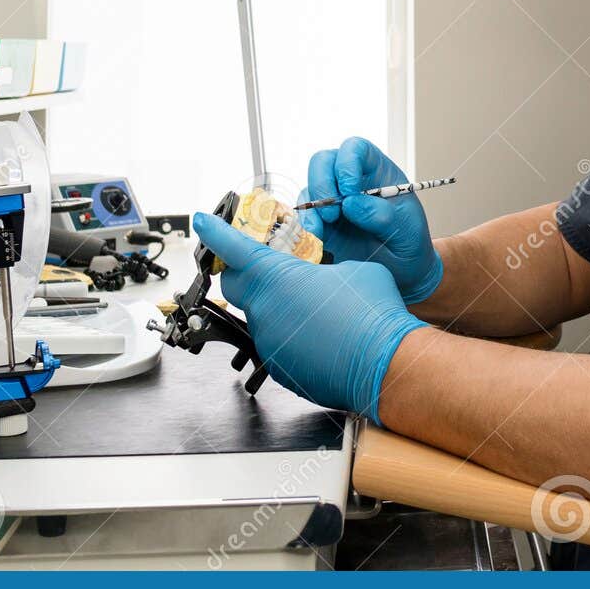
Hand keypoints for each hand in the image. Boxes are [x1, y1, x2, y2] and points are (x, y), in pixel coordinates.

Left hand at [193, 211, 426, 422]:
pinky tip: (317, 335)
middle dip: (246, 273)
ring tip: (311, 309)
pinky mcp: (279, 366)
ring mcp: (269, 340)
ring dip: (276, 306)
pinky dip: (289, 335)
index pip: (233, 247)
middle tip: (272, 269)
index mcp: (276, 276)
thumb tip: (320, 274)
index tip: (204, 222)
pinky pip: (274, 342)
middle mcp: (264, 309)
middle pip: (236, 284)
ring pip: (258, 316)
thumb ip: (322, 266)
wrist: (385, 362)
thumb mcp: (351, 268)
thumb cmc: (373, 314)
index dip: (215, 232)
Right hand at [297, 137, 443, 304]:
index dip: (347, 163)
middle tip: (332, 214)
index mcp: (377, 172)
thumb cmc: (408, 244)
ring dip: (311, 211)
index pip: (356, 149)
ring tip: (323, 235)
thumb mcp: (407, 231)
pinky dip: (304, 229)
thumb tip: (350, 203)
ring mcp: (331, 201)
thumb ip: (382, 215)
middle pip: (323, 162)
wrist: (400, 274)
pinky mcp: (319, 224)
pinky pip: (303, 219)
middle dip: (321, 184)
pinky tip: (316, 243)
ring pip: (308, 189)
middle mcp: (350, 181)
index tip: (350, 190)